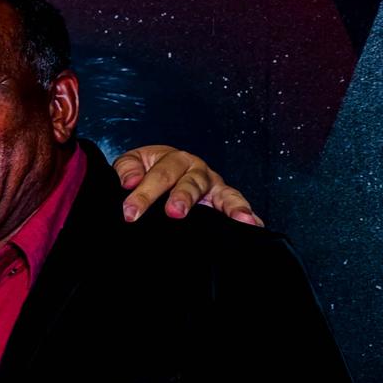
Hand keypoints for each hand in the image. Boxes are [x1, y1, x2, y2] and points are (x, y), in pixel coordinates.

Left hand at [111, 145, 263, 226]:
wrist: (158, 169)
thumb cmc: (145, 169)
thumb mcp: (133, 163)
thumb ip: (128, 169)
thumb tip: (129, 181)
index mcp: (171, 159)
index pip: (158, 176)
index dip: (143, 194)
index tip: (130, 213)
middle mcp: (195, 169)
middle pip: (189, 183)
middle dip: (182, 198)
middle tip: (174, 212)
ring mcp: (212, 184)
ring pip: (221, 192)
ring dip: (228, 205)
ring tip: (237, 218)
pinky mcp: (222, 198)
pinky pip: (236, 204)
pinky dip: (245, 212)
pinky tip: (254, 224)